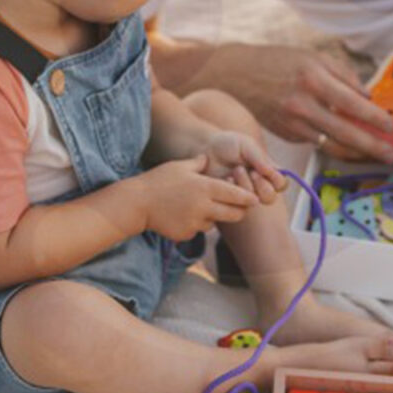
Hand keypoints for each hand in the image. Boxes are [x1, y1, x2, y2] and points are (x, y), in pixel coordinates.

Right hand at [139, 155, 258, 240]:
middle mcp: (204, 206)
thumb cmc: (159, 180)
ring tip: (198, 206)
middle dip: (238, 211)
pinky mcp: (186, 234)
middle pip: (234, 214)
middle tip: (238, 208)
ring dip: (213, 217)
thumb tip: (207, 157)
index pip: (235, 194)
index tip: (255, 199)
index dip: (247, 197)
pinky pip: (198, 230)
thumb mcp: (179, 166)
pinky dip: (196, 224)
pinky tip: (183, 214)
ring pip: (215, 223)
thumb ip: (198, 163)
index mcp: (205, 187)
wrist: (137, 204)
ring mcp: (195, 222)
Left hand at [202, 131, 287, 203]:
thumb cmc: (229, 144)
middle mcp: (259, 186)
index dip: (275, 179)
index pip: (281, 184)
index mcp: (268, 172)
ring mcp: (245, 195)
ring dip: (245, 186)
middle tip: (249, 171)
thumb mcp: (246, 145)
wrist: (207, 149)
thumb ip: (260, 158)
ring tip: (235, 171)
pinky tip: (226, 179)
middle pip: (270, 198)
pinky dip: (232, 190)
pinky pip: (237, 205)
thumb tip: (272, 173)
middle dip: (260, 185)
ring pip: (254, 202)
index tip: (260, 168)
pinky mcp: (231, 201)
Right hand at [216, 44, 392, 161]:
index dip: (374, 118)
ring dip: (355, 151)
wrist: (236, 75)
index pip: (352, 104)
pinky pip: (316, 141)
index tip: (390, 126)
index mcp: (313, 79)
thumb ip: (342, 75)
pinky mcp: (286, 134)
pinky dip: (332, 142)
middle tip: (389, 154)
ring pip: (331, 144)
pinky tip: (347, 143)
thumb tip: (367, 96)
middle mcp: (302, 104)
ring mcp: (292, 123)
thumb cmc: (277, 62)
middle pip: (344, 132)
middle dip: (371, 146)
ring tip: (374, 153)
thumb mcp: (312, 57)